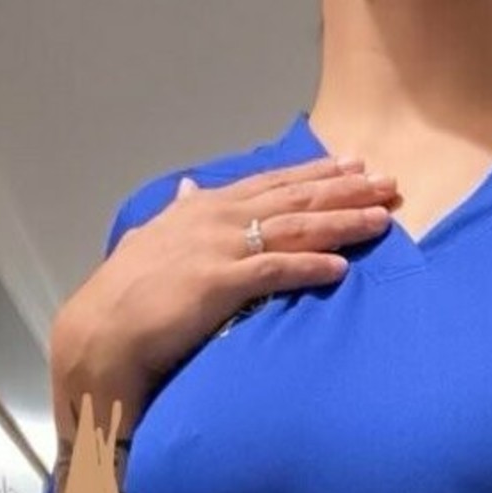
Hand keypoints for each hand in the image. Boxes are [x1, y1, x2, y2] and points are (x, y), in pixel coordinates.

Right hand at [50, 155, 399, 438]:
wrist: (102, 329)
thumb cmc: (127, 292)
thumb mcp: (154, 239)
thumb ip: (179, 212)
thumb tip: (191, 188)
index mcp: (204, 207)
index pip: (272, 184)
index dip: (316, 174)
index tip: (353, 164)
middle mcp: (216, 219)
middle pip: (294, 200)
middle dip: (344, 190)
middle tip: (388, 182)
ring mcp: (219, 248)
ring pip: (293, 228)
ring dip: (341, 222)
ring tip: (381, 220)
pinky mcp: (220, 282)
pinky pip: (275, 270)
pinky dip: (309, 266)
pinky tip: (341, 268)